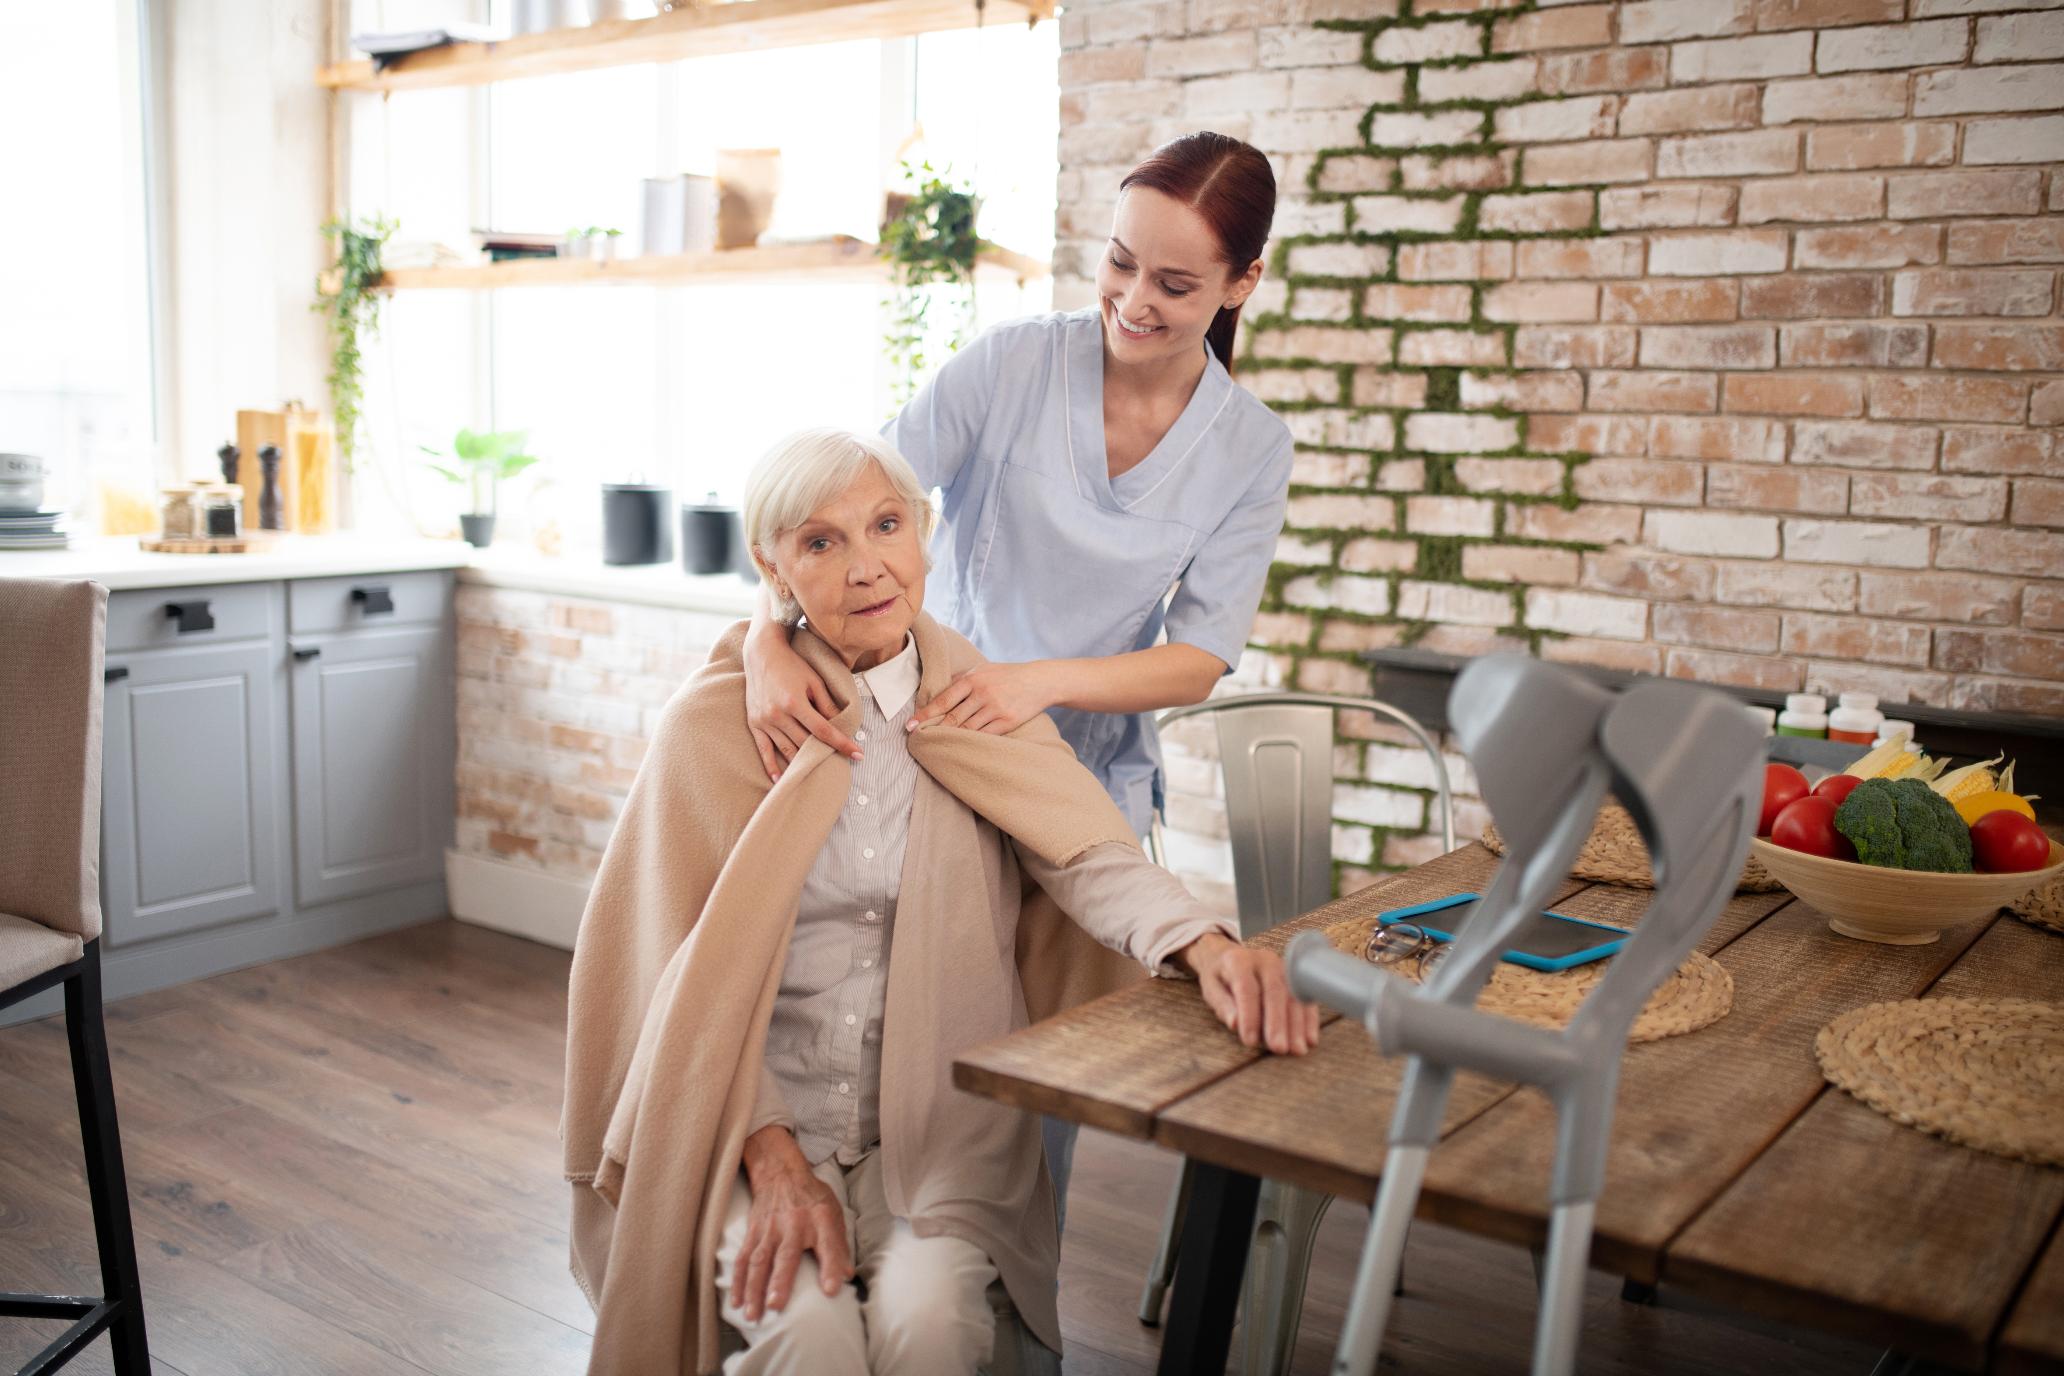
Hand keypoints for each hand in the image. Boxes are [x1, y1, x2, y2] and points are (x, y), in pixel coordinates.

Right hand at [732, 1127, 852, 1321]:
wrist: (780, 1173)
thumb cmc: (812, 1198)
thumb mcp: (833, 1213)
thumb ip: (840, 1245)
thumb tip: (846, 1276)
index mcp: (820, 1219)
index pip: (829, 1244)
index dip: (831, 1267)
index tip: (832, 1290)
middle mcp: (794, 1224)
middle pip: (786, 1255)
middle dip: (780, 1281)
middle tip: (776, 1305)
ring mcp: (770, 1229)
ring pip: (759, 1261)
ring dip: (754, 1288)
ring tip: (753, 1314)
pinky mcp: (753, 1233)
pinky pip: (743, 1259)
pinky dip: (738, 1281)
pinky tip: (737, 1302)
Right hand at [745, 622, 860, 781]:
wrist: (761, 654)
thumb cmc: (791, 665)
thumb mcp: (814, 681)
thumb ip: (827, 704)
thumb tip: (841, 725)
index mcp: (795, 702)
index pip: (823, 731)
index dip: (842, 744)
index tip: (858, 754)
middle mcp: (778, 715)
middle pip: (805, 743)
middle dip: (824, 755)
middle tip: (841, 765)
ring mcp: (764, 721)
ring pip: (786, 750)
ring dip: (802, 764)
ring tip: (816, 774)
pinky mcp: (754, 724)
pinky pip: (763, 750)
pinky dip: (771, 765)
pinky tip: (780, 779)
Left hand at [909, 661, 1056, 735]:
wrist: (1039, 681)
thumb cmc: (1006, 676)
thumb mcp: (983, 671)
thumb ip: (962, 681)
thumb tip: (935, 694)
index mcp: (972, 679)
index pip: (943, 700)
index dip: (925, 714)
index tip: (910, 725)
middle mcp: (982, 693)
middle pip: (952, 717)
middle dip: (934, 730)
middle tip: (917, 740)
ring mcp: (995, 708)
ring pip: (967, 729)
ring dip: (951, 738)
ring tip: (937, 746)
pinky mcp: (1007, 721)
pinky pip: (984, 736)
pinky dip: (971, 743)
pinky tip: (961, 747)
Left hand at [1179, 933, 1320, 1055]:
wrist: (1230, 957)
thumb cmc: (1220, 978)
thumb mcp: (1212, 989)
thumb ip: (1223, 1005)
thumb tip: (1235, 1024)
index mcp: (1239, 961)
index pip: (1247, 989)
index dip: (1249, 1016)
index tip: (1250, 1041)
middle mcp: (1264, 960)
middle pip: (1275, 991)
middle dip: (1278, 1022)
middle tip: (1279, 1048)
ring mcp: (1284, 967)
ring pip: (1294, 996)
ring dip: (1297, 1025)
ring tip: (1297, 1050)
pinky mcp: (1296, 978)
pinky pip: (1305, 999)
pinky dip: (1309, 1020)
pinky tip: (1310, 1039)